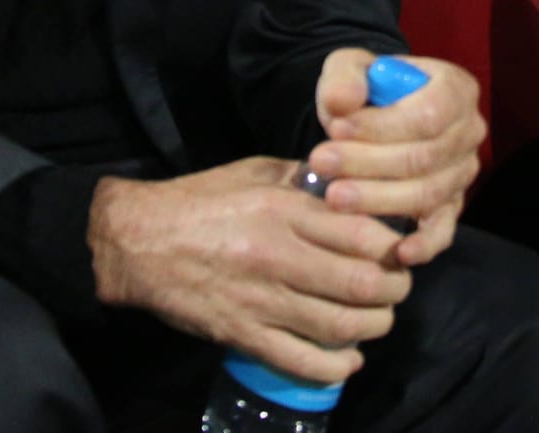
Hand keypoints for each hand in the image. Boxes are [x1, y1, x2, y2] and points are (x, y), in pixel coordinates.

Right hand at [88, 158, 412, 383]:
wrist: (137, 241)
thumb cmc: (201, 200)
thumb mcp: (257, 172)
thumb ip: (307, 179)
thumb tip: (352, 183)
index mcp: (285, 210)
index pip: (363, 234)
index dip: (394, 248)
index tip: (401, 250)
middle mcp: (278, 256)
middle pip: (360, 284)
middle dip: (393, 291)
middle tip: (397, 288)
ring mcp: (259, 300)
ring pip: (338, 325)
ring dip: (372, 328)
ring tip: (379, 320)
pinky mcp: (241, 334)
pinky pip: (298, 360)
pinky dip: (333, 367)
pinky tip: (349, 360)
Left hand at [307, 49, 485, 267]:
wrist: (371, 117)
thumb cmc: (365, 91)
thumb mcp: (349, 70)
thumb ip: (345, 78)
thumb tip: (343, 101)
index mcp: (456, 89)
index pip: (428, 115)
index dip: (382, 126)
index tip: (334, 129)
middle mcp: (469, 132)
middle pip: (425, 158)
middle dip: (369, 164)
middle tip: (321, 164)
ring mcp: (463, 172)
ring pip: (427, 193)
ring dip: (378, 199)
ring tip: (333, 196)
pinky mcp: (451, 206)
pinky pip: (444, 229)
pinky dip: (425, 243)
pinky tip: (399, 252)